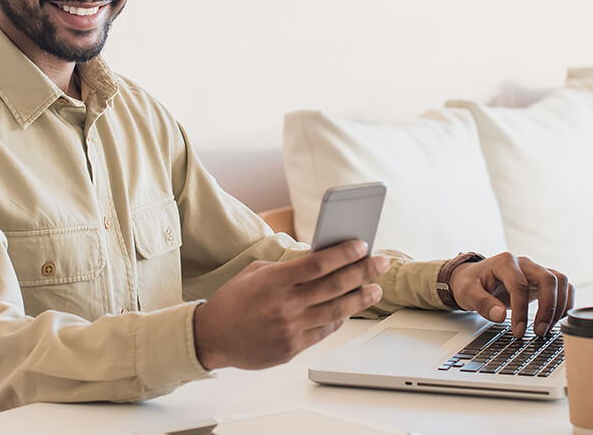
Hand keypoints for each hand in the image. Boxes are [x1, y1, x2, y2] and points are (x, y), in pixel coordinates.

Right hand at [192, 240, 388, 369]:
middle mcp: (285, 305)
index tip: (362, 245)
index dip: (344, 253)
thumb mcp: (256, 272)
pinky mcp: (292, 348)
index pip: (319, 263)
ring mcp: (290, 329)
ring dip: (360, 298)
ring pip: (336, 311)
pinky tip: (350, 308)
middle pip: (335, 286)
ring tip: (375, 288)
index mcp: (274, 281)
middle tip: (381, 263)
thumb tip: (321, 259)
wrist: (211, 337)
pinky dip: (340, 318)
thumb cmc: (233, 300)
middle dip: (363, 272)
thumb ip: (288, 267)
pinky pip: (324, 331)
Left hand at [448, 252, 573, 337]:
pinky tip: (556, 319)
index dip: (521, 310)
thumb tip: (501, 316)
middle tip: (539, 331)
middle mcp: (524, 263)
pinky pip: (563, 287)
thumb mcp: (467, 293)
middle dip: (548, 307)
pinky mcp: (541, 281)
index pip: (519, 285)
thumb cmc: (470, 283)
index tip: (518, 331)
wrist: (473, 277)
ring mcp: (535, 270)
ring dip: (559, 305)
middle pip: (548, 279)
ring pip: (559, 281)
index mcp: (505, 262)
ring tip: (548, 327)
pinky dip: (564, 302)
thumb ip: (482, 304)